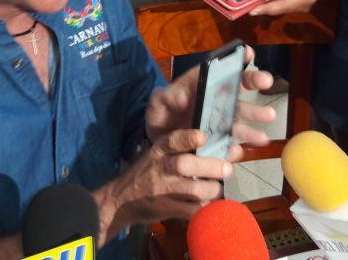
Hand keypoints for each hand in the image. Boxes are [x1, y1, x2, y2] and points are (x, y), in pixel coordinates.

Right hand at [105, 129, 231, 234]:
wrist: (121, 201)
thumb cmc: (146, 173)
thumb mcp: (156, 155)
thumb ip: (179, 150)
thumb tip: (215, 145)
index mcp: (158, 150)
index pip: (172, 140)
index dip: (188, 138)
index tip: (203, 137)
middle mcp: (160, 168)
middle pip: (185, 165)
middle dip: (210, 166)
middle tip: (227, 169)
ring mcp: (162, 190)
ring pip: (192, 190)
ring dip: (211, 189)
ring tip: (218, 189)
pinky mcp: (166, 209)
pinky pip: (191, 210)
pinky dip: (205, 207)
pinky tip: (210, 204)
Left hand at [144, 48, 275, 159]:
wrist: (159, 138)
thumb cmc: (161, 113)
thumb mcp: (158, 103)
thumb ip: (166, 97)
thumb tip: (179, 95)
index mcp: (202, 85)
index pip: (221, 69)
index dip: (235, 60)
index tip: (248, 53)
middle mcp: (216, 99)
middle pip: (237, 88)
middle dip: (253, 83)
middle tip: (267, 81)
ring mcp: (219, 119)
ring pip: (240, 116)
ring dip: (253, 120)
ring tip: (263, 129)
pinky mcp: (219, 138)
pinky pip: (232, 141)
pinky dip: (239, 146)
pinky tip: (244, 150)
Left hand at [250, 0, 347, 15]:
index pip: (282, 5)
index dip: (266, 8)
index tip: (250, 10)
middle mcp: (305, 3)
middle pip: (281, 8)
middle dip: (265, 8)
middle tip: (246, 7)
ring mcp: (304, 1)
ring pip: (283, 6)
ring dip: (269, 4)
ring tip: (252, 2)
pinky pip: (286, 0)